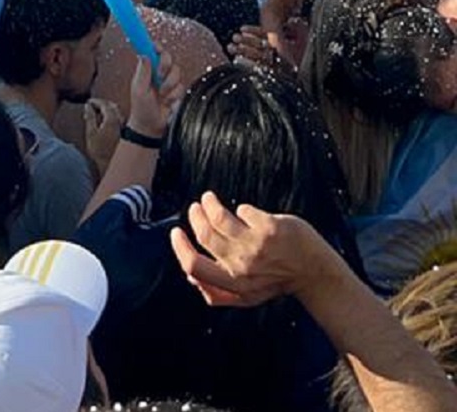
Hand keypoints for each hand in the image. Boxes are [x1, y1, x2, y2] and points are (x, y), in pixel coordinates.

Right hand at [83, 98, 122, 178]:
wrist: (109, 165)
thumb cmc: (99, 151)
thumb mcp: (90, 132)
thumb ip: (89, 117)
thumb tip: (87, 106)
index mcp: (112, 119)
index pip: (105, 104)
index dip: (96, 101)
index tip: (88, 102)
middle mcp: (121, 122)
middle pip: (113, 106)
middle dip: (103, 103)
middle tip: (93, 106)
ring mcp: (124, 128)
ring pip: (117, 112)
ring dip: (108, 109)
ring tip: (98, 113)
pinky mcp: (125, 134)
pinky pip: (119, 119)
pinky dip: (112, 116)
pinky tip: (106, 122)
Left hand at [126, 50, 183, 139]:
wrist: (151, 126)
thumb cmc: (141, 109)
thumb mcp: (139, 89)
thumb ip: (142, 71)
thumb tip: (144, 54)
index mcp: (146, 69)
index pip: (152, 51)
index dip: (155, 46)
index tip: (156, 47)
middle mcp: (158, 73)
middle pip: (168, 57)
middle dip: (165, 67)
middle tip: (159, 76)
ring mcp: (168, 81)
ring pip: (176, 71)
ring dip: (169, 84)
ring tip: (161, 94)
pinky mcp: (177, 90)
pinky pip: (181, 85)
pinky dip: (174, 94)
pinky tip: (167, 100)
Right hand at [170, 190, 317, 307]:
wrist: (316, 273)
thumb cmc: (278, 280)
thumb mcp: (247, 295)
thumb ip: (219, 291)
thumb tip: (189, 277)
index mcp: (234, 286)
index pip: (194, 267)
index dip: (180, 248)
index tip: (177, 232)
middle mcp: (243, 268)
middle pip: (204, 236)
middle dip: (196, 217)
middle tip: (196, 208)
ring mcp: (256, 247)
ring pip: (219, 218)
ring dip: (209, 204)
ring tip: (209, 199)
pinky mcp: (270, 229)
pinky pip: (243, 210)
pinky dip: (243, 209)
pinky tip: (246, 212)